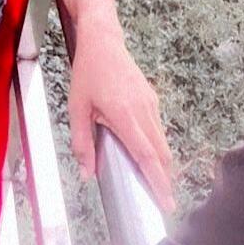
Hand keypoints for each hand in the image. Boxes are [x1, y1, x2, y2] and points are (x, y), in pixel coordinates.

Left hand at [68, 20, 174, 213]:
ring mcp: (151, 104)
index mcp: (124, 115)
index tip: (167, 203)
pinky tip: (145, 153)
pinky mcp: (152, 99)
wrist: (103, 41)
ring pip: (162, 142)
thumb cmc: (87, 73)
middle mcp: (143, 111)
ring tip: (154, 182)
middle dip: (164, 179)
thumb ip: (82, 142)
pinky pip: (158, 129)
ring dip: (161, 163)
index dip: (158, 181)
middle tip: (163, 202)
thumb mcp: (76, 108)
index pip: (146, 155)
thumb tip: (87, 173)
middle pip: (161, 154)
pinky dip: (156, 146)